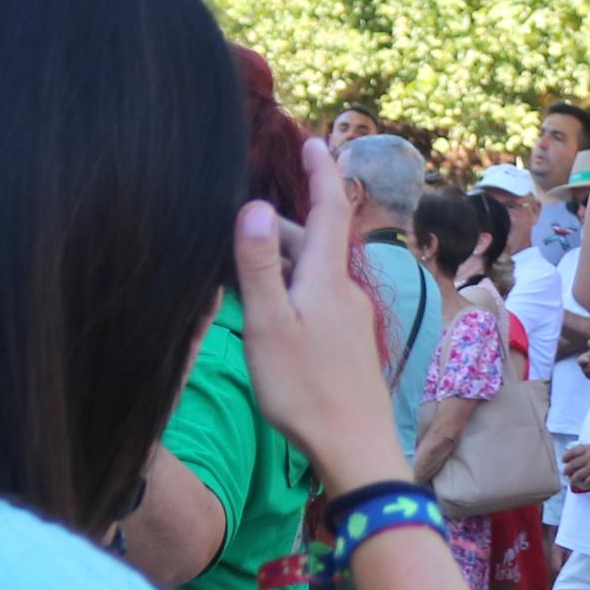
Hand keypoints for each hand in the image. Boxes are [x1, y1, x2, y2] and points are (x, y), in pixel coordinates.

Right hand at [232, 136, 410, 487]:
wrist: (356, 448)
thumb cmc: (306, 390)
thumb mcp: (269, 324)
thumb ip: (259, 265)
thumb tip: (256, 205)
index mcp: (325, 277)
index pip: (329, 207)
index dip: (321, 171)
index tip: (313, 140)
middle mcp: (344, 291)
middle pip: (311, 243)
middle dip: (277, 229)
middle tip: (232, 233)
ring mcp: (350, 319)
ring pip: (311, 274)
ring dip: (278, 266)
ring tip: (237, 276)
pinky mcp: (348, 344)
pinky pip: (316, 301)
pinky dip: (290, 292)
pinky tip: (268, 315)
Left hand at [559, 441, 589, 492]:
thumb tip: (585, 454)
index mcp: (589, 448)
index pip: (572, 452)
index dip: (565, 457)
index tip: (564, 460)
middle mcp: (588, 457)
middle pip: (571, 465)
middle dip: (566, 471)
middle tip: (566, 474)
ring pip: (576, 475)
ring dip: (573, 480)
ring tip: (572, 482)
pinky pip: (586, 482)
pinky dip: (584, 485)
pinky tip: (584, 486)